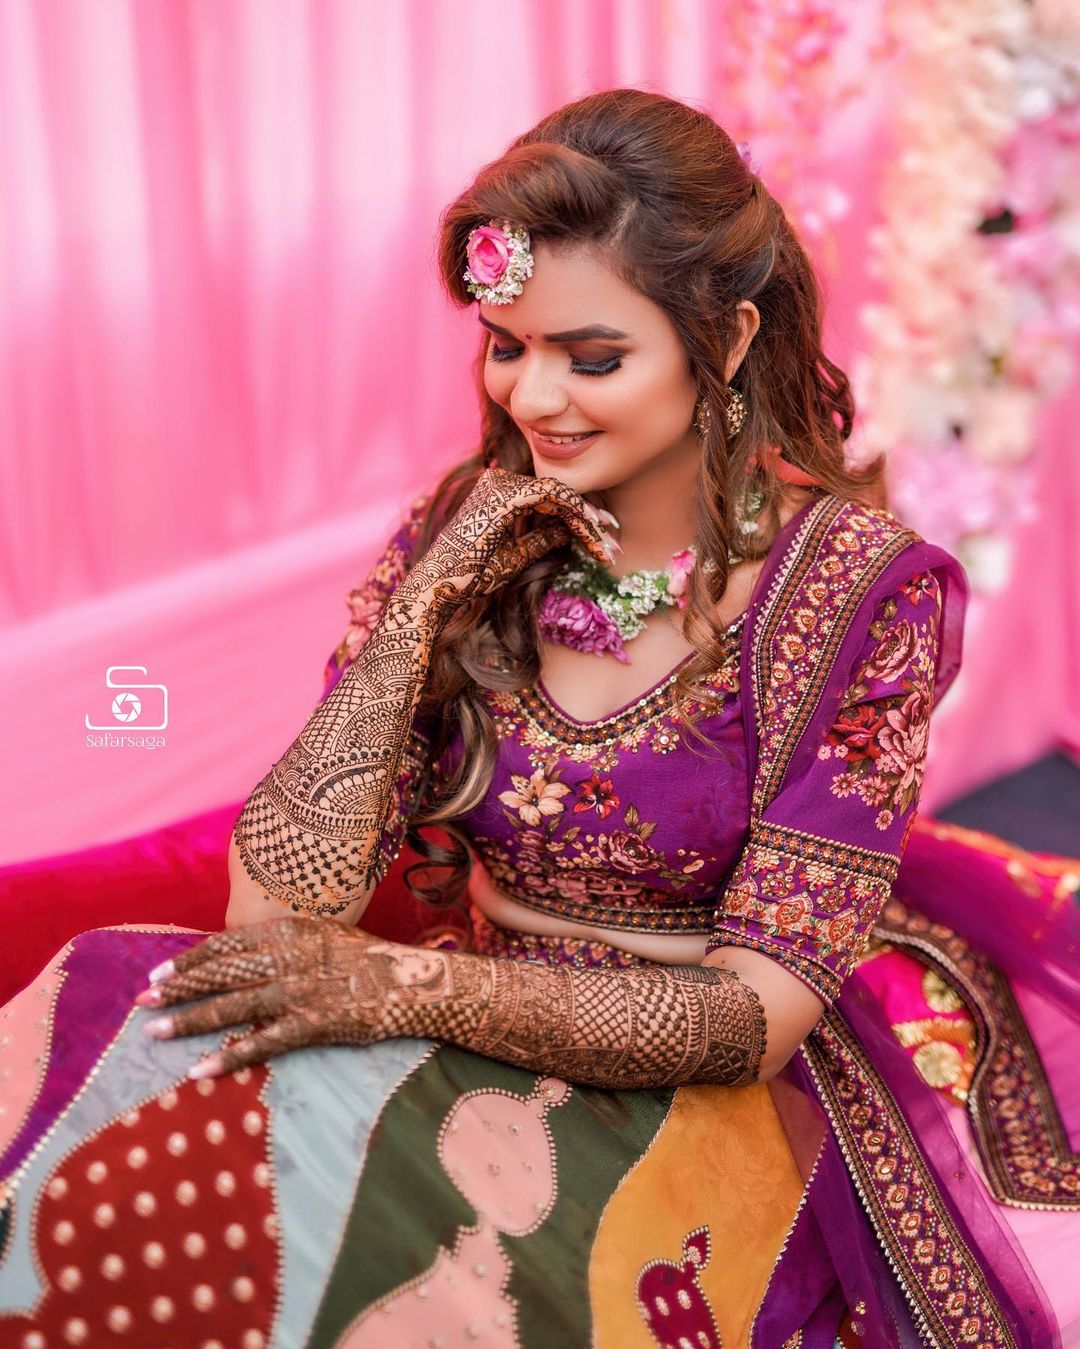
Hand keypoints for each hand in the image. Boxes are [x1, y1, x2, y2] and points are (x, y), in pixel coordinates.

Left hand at [133, 916, 418, 1076]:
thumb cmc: (365, 959)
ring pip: (231, 1007)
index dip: (190, 959)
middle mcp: (287, 958)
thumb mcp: (323, 934)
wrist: (411, 981)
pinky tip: (199, 1070)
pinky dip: (228, 1057)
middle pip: (220, 973)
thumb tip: (239, 954)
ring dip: (189, 1021)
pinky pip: (261, 1044)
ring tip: (155, 1032)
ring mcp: (298, 992)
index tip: (160, 971)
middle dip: (177, 988)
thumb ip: (283, 942)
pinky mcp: (311, 1024)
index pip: (226, 943)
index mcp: (289, 931)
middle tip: (141, 1001)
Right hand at [402, 466, 620, 608]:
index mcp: (499, 493)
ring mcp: (500, 484)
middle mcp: (499, 481)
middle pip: (559, 491)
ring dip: (588, 517)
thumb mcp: (516, 556)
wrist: (440, 588)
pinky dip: (576, 513)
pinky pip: (553, 496)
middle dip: (591, 516)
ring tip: (607, 543)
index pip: (550, 496)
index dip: (581, 514)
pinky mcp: (505, 495)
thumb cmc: (471, 576)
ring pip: (561, 492)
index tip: (604, 536)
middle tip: (614, 540)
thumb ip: (542, 539)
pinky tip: (593, 533)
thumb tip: (569, 531)